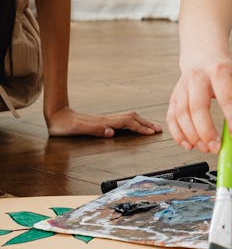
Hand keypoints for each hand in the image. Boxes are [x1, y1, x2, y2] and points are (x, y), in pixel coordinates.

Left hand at [45, 107, 161, 138]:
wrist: (56, 115)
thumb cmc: (64, 125)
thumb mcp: (77, 129)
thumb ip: (94, 130)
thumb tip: (112, 132)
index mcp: (103, 122)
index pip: (127, 123)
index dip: (140, 128)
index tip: (152, 133)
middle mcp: (106, 119)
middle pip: (132, 118)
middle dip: (146, 123)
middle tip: (158, 129)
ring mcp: (105, 119)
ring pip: (128, 118)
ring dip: (141, 121)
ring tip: (151, 127)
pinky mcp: (102, 121)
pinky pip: (122, 120)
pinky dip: (133, 122)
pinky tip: (134, 125)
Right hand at [166, 60, 231, 153]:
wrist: (202, 56)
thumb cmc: (224, 71)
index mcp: (219, 71)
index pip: (227, 97)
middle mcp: (198, 78)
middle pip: (198, 106)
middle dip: (207, 131)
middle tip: (216, 148)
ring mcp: (183, 87)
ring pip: (182, 113)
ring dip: (192, 135)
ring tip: (205, 148)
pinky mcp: (174, 96)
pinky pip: (171, 117)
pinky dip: (178, 134)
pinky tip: (189, 144)